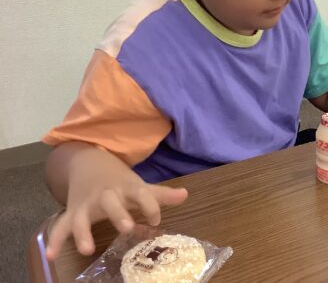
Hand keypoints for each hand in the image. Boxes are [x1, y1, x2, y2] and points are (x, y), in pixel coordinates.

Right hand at [45, 144, 187, 260]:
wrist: (88, 162)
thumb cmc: (119, 180)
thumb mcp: (138, 185)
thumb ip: (160, 194)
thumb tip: (186, 195)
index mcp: (126, 188)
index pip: (141, 194)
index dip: (150, 205)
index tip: (156, 219)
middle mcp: (107, 195)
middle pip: (111, 202)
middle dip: (118, 214)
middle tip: (127, 228)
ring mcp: (87, 204)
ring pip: (82, 216)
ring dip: (83, 232)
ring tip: (86, 249)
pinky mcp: (72, 211)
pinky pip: (61, 225)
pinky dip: (55, 239)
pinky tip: (51, 255)